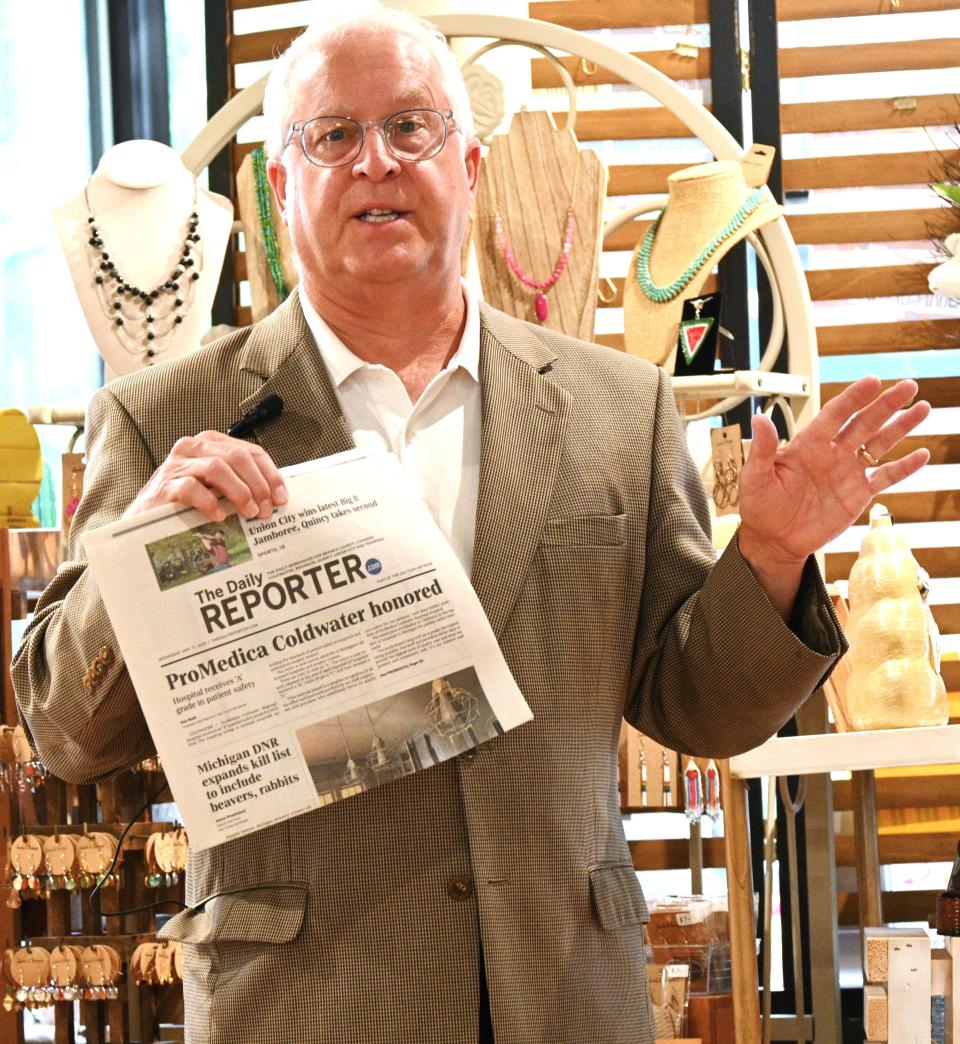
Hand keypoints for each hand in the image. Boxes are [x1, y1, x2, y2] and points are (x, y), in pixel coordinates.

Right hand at [123, 431, 287, 521]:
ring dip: (239, 492)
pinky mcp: (164, 485)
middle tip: (266, 510)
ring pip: (217, 468)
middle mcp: (193, 448)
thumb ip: (240, 484)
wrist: (145, 520)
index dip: (270, 474)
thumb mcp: (216, 488)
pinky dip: (210, 503)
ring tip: (249, 513)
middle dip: (258, 484)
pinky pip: (192, 488)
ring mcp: (177, 464)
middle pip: (237, 457)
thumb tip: (275, 497)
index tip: (282, 498)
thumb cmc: (185, 504)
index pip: (250, 452)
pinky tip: (220, 516)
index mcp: (211, 444)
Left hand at [736, 377, 929, 614]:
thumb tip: (760, 419)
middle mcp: (832, 453)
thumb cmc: (760, 507)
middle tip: (909, 386)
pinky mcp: (858, 494)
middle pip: (864, 423)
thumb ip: (764, 449)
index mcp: (808, 444)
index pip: (835, 414)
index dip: (853, 398)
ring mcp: (847, 472)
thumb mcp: (756, 477)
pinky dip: (904, 467)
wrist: (773, 540)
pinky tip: (922, 455)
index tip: (872, 381)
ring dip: (901, 427)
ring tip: (922, 408)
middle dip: (886, 404)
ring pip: (880, 444)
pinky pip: (885, 477)